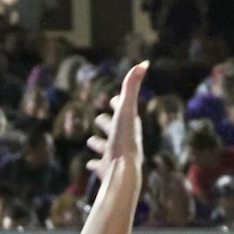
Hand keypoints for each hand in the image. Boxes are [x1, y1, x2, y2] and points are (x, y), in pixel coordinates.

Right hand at [84, 62, 148, 189]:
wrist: (123, 171)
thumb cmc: (124, 139)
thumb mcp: (126, 109)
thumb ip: (131, 87)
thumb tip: (145, 62)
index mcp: (129, 127)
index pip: (124, 111)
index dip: (119, 104)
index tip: (114, 98)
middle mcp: (123, 142)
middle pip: (115, 129)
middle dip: (107, 123)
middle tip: (99, 118)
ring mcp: (115, 157)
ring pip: (106, 148)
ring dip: (99, 144)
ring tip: (91, 141)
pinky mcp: (106, 170)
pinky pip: (99, 167)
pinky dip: (94, 164)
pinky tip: (89, 165)